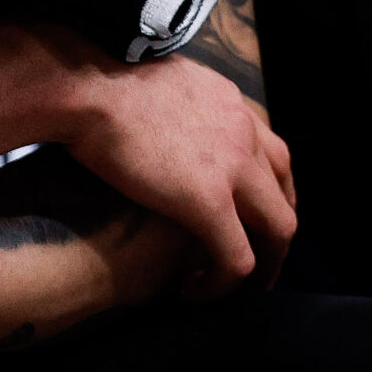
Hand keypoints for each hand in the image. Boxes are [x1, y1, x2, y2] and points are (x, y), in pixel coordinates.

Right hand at [58, 51, 296, 300]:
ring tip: (239, 287)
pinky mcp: (207, 202)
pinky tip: (195, 291)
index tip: (251, 215)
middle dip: (276, 233)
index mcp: (230, 105)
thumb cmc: (99, 79)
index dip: (267, 191)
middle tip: (258, 261)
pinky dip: (223, 283)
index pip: (271, 153)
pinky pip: (236, 258)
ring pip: (278, 229)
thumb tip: (158, 117)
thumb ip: (175, 104)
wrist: (88, 83)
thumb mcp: (156, 81)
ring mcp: (232, 168)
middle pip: (284, 192)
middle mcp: (243, 133)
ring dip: (265, 263)